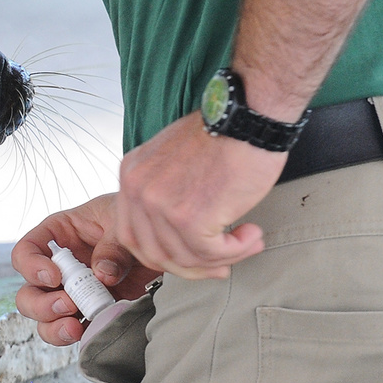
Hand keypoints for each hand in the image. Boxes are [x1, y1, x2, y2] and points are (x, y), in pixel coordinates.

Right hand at [12, 194, 160, 345]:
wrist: (169, 245)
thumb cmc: (142, 220)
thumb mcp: (127, 224)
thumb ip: (114, 246)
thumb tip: (102, 275)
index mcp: (61, 235)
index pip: (26, 250)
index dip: (31, 266)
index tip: (54, 277)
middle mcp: (61, 267)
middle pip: (28, 291)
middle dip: (41, 304)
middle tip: (68, 304)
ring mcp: (74, 292)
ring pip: (44, 316)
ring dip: (52, 325)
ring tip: (74, 327)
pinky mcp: (91, 311)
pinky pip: (71, 330)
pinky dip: (74, 336)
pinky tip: (89, 333)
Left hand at [114, 111, 285, 279]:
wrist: (247, 115)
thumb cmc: (222, 133)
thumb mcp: (173, 159)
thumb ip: (167, 193)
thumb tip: (181, 236)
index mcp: (131, 176)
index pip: (132, 235)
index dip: (162, 255)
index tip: (190, 258)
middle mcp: (138, 191)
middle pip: (154, 253)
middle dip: (191, 266)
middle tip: (221, 264)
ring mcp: (161, 205)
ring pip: (185, 257)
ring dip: (221, 258)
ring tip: (247, 243)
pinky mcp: (190, 217)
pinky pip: (211, 253)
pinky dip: (237, 251)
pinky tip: (252, 236)